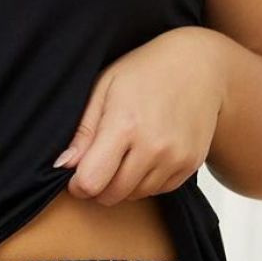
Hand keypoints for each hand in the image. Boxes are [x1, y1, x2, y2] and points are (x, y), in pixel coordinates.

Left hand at [52, 27, 227, 203]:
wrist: (197, 64)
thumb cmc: (145, 71)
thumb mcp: (104, 88)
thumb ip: (83, 131)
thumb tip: (64, 165)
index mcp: (125, 125)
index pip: (92, 181)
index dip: (78, 184)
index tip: (77, 175)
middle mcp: (153, 146)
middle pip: (113, 194)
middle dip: (99, 186)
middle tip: (98, 165)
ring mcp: (176, 157)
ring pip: (136, 195)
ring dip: (123, 184)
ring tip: (124, 154)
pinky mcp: (191, 163)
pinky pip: (159, 190)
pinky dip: (147, 181)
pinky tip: (145, 155)